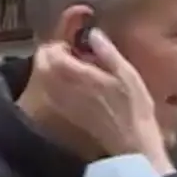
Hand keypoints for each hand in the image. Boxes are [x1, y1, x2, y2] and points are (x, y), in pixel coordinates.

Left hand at [32, 33, 163, 156]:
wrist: (131, 143)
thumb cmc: (133, 107)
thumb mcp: (127, 74)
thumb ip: (107, 51)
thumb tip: (93, 33)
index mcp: (78, 75)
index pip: (52, 53)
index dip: (59, 43)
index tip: (75, 41)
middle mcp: (64, 88)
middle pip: (43, 65)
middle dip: (51, 54)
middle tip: (70, 50)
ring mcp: (63, 103)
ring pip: (44, 79)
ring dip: (52, 69)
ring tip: (72, 65)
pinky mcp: (67, 113)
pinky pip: (52, 93)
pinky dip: (56, 84)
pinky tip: (74, 84)